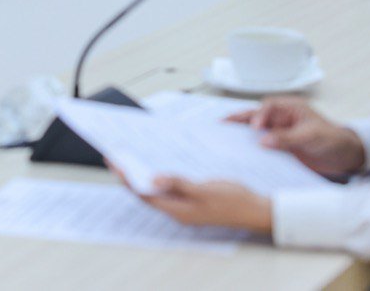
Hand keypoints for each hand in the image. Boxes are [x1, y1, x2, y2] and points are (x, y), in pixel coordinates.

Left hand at [114, 165, 271, 233]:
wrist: (255, 209)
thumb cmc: (233, 200)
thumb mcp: (205, 190)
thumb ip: (179, 184)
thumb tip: (153, 179)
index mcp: (178, 210)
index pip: (144, 194)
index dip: (127, 179)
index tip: (115, 164)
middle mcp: (178, 210)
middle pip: (146, 193)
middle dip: (129, 176)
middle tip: (115, 159)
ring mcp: (184, 206)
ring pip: (156, 190)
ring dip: (142, 176)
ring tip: (129, 160)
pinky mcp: (191, 199)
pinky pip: (168, 188)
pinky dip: (158, 177)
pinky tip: (156, 165)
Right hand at [227, 97, 365, 176]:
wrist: (344, 156)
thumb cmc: (332, 139)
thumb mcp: (311, 137)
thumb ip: (288, 138)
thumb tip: (264, 140)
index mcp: (290, 108)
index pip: (269, 107)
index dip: (260, 116)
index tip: (256, 128)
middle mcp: (282, 118)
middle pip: (257, 116)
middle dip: (240, 119)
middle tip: (223, 123)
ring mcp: (280, 132)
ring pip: (256, 130)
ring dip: (242, 132)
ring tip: (224, 135)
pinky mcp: (280, 147)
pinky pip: (262, 145)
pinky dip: (251, 147)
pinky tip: (241, 152)